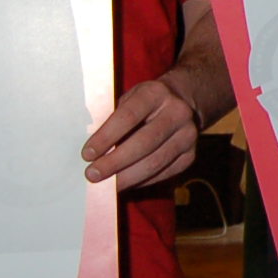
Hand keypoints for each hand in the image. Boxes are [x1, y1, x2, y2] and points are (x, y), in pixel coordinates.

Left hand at [83, 71, 205, 190]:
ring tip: (107, 185)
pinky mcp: (191, 155)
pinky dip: (141, 181)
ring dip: (127, 177)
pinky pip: (164, 173)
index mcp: (156, 93)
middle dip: (115, 162)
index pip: (128, 116)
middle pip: (144, 143)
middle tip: (93, 175)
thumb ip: (113, 120)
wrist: (182, 101)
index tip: (87, 154)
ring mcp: (188, 135)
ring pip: (155, 162)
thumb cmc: (144, 103)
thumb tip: (92, 152)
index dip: (106, 137)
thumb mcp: (128, 99)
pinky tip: (126, 182)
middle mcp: (177, 112)